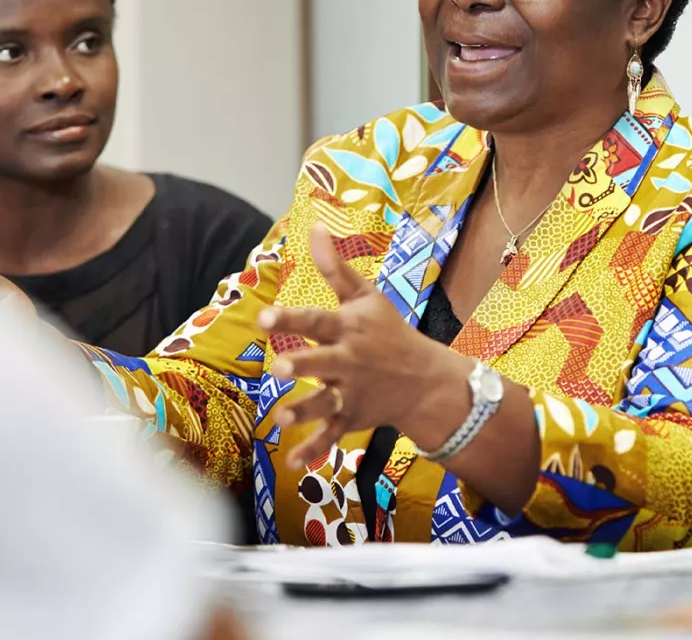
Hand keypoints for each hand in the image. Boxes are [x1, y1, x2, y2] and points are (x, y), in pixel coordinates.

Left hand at [262, 223, 466, 468]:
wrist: (426, 380)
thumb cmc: (389, 331)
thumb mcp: (367, 297)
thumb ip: (336, 267)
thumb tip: (315, 227)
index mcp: (348, 329)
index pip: (317, 320)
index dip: (290, 318)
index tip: (264, 316)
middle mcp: (348, 361)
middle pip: (321, 363)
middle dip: (301, 365)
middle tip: (279, 367)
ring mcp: (350, 392)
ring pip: (324, 403)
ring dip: (304, 411)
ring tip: (281, 418)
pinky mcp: (350, 418)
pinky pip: (330, 437)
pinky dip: (313, 452)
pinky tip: (292, 464)